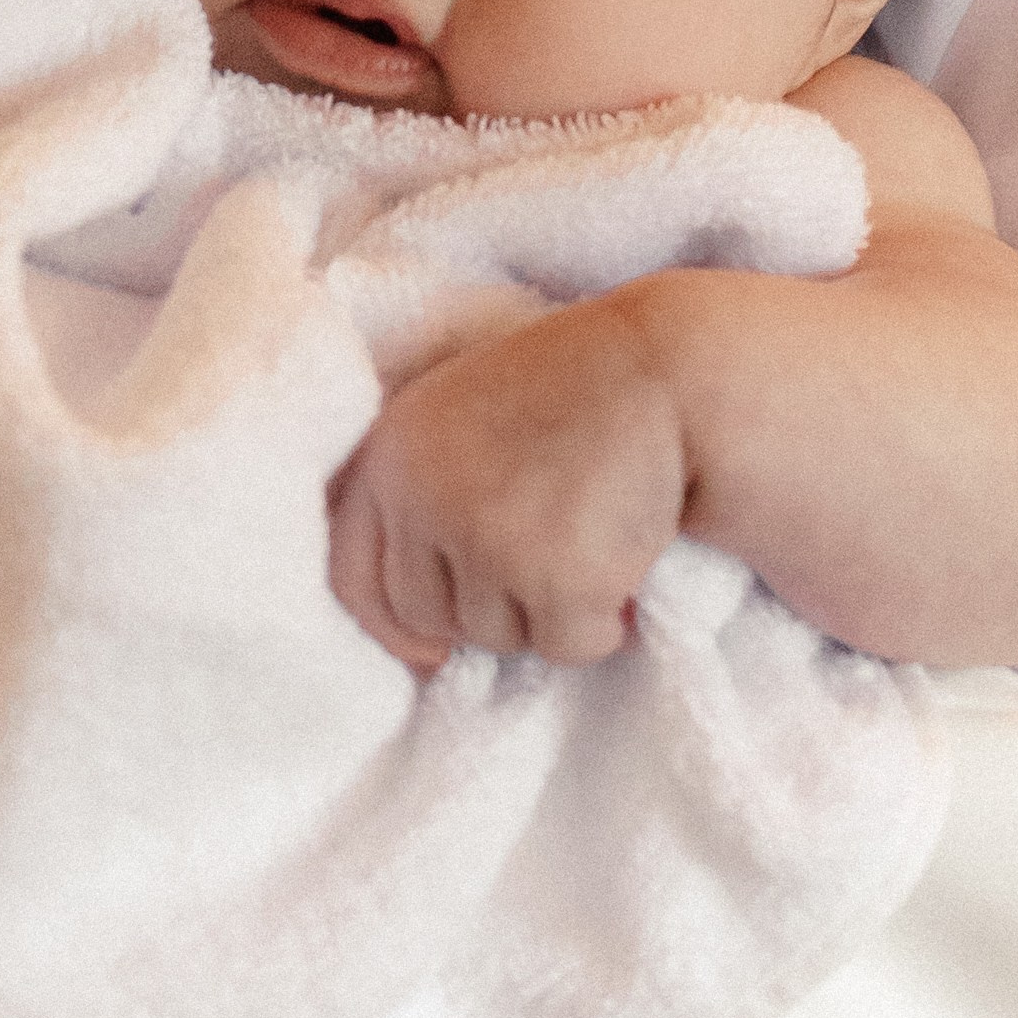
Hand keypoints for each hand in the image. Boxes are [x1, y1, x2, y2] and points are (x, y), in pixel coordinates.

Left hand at [327, 294, 688, 670]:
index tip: (430, 646)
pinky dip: (601, 624)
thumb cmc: (570, 392)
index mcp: (393, 451)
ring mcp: (486, 539)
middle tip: (544, 559)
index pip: (351, 573)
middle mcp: (425, 496)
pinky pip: (566, 646)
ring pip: (496, 637)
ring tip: (587, 539)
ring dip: (544, 611)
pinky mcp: (555, 579)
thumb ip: (423, 499)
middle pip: (424, 615)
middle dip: (483, 608)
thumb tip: (417, 645)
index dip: (390, 622)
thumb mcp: (461, 417)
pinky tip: (623, 564)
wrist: (666, 371)